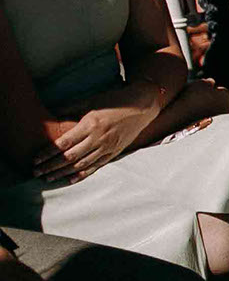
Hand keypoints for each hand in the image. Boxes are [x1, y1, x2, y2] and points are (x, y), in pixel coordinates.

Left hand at [34, 86, 161, 181]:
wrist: (142, 106)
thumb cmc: (116, 100)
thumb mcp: (92, 100)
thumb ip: (71, 108)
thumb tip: (52, 114)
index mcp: (90, 125)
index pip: (63, 143)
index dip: (47, 153)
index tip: (35, 159)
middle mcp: (98, 138)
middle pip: (69, 157)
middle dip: (50, 166)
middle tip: (36, 172)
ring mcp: (107, 147)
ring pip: (81, 165)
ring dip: (63, 173)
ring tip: (48, 178)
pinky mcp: (114, 152)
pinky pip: (96, 166)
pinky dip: (82, 175)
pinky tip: (70, 179)